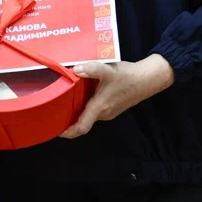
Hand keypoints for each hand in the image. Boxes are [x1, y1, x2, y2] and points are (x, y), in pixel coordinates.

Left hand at [59, 55, 174, 139]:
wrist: (149, 79)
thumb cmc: (128, 76)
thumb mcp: (108, 70)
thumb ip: (90, 69)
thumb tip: (74, 70)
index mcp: (100, 107)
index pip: (81, 127)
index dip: (67, 132)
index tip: (54, 130)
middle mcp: (103, 113)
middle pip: (82, 121)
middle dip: (67, 119)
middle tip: (52, 111)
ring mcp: (109, 111)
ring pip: (88, 114)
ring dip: (76, 111)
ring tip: (61, 101)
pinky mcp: (112, 106)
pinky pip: (94, 109)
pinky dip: (84, 105)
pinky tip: (78, 94)